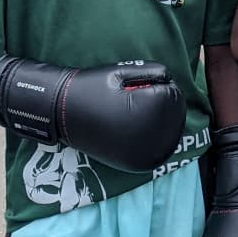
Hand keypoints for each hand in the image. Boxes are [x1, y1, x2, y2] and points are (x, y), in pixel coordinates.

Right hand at [0, 56, 185, 172]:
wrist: (61, 113)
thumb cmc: (91, 87)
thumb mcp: (122, 71)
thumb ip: (153, 73)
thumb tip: (171, 80)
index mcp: (151, 110)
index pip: (174, 95)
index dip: (160, 84)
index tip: (141, 83)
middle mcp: (152, 138)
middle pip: (176, 117)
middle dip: (164, 104)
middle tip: (140, 96)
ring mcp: (146, 155)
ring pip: (170, 135)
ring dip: (161, 122)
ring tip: (135, 111)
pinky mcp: (139, 165)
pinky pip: (159, 150)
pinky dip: (154, 138)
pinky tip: (136, 127)